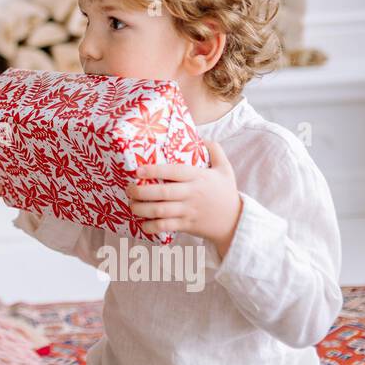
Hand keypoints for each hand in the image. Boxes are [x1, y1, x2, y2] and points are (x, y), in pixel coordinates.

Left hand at [125, 139, 242, 254]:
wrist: (235, 221)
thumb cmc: (226, 192)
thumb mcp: (225, 169)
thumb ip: (216, 151)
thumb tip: (202, 137)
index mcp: (199, 177)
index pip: (175, 172)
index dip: (155, 170)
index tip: (138, 170)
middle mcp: (192, 194)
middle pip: (164, 193)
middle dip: (142, 191)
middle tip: (128, 189)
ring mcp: (189, 211)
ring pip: (161, 211)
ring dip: (142, 209)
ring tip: (131, 204)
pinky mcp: (187, 225)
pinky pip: (166, 227)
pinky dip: (151, 226)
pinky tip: (142, 223)